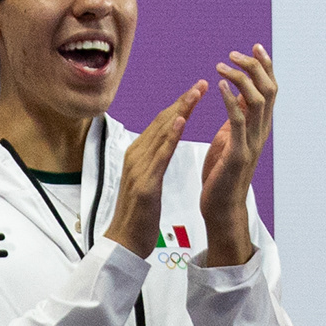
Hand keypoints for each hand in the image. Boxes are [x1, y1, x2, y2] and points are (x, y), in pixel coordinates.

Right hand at [103, 80, 212, 258]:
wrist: (125, 242)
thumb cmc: (139, 215)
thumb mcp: (147, 181)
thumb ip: (153, 161)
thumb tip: (162, 144)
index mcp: (137, 154)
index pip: (160, 124)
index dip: (179, 105)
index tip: (196, 90)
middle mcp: (135, 156)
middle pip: (161, 122)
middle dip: (182, 101)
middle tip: (201, 84)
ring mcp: (138, 168)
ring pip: (161, 132)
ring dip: (180, 111)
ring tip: (195, 93)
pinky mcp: (145, 183)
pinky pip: (160, 155)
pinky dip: (171, 136)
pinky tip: (181, 120)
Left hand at [193, 48, 271, 266]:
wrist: (221, 207)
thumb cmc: (222, 174)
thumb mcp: (230, 138)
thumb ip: (237, 117)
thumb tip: (237, 94)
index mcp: (259, 127)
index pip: (269, 89)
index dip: (266, 66)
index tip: (255, 46)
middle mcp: (261, 132)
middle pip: (269, 89)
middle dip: (256, 66)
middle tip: (236, 53)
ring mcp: (252, 142)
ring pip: (257, 101)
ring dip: (240, 78)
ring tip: (221, 66)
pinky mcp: (238, 153)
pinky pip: (238, 121)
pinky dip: (230, 100)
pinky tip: (219, 87)